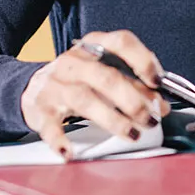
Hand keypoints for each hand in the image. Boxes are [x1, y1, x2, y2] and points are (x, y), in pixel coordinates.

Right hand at [20, 30, 170, 159]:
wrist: (34, 87)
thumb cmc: (78, 79)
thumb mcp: (105, 74)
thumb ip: (134, 86)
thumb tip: (160, 105)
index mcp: (94, 46)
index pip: (121, 42)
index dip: (143, 60)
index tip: (157, 81)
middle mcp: (74, 62)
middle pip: (107, 77)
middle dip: (133, 100)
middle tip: (150, 120)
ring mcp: (55, 84)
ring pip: (85, 99)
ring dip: (113, 119)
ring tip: (131, 134)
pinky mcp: (41, 108)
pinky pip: (50, 125)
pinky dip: (60, 139)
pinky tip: (70, 152)